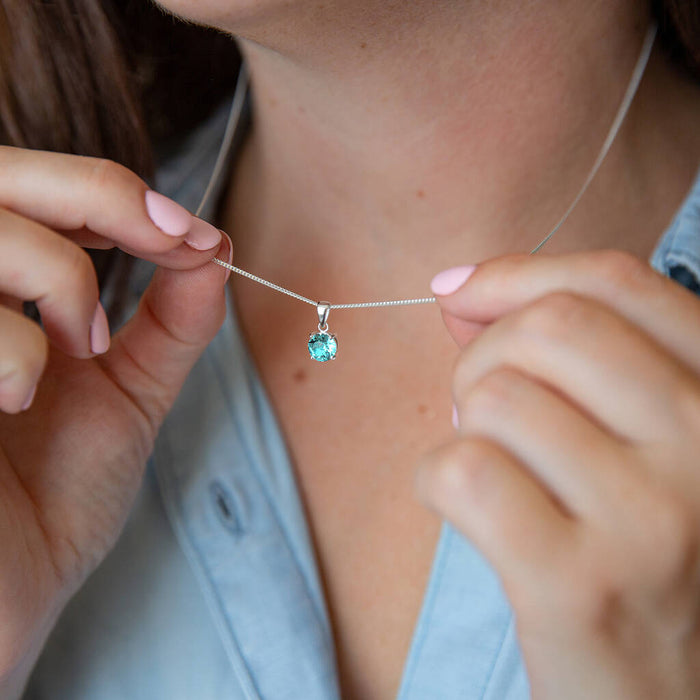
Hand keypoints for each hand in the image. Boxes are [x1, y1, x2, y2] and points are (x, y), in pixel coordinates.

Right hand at [0, 146, 230, 691]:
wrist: (5, 587)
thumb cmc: (55, 495)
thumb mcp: (131, 391)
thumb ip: (174, 317)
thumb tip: (219, 246)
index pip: (41, 185)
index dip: (119, 191)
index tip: (195, 235)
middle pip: (1, 173)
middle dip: (99, 195)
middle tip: (165, 243)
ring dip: (56, 275)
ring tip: (81, 350)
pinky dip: (10, 344)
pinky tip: (12, 399)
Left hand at [416, 251, 699, 699]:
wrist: (668, 695)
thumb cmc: (641, 552)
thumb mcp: (640, 440)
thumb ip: (568, 355)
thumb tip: (459, 289)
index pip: (614, 283)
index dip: (517, 275)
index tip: (460, 293)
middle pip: (549, 327)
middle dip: (484, 354)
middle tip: (483, 406)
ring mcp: (652, 518)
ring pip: (498, 398)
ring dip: (466, 425)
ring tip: (492, 467)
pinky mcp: (578, 585)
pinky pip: (466, 472)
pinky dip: (438, 479)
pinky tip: (467, 510)